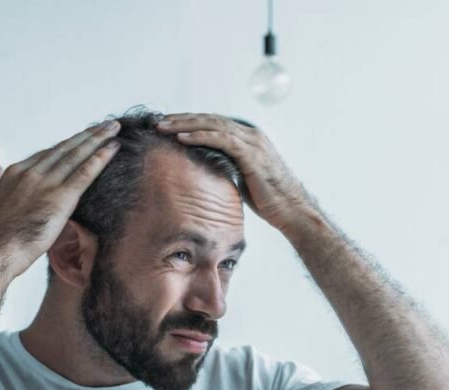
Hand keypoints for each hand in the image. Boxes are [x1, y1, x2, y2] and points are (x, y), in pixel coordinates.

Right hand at [0, 120, 120, 281]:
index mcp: (13, 174)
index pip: (46, 155)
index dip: (66, 147)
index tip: (80, 140)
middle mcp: (30, 173)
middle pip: (64, 149)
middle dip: (87, 136)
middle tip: (105, 125)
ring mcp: (45, 184)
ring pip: (77, 155)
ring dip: (98, 140)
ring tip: (113, 128)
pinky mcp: (60, 199)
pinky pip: (85, 173)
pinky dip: (101, 159)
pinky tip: (113, 149)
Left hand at [155, 113, 314, 231]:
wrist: (291, 210)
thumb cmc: (270, 199)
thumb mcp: (244, 177)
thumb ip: (229, 166)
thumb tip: (210, 168)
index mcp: (248, 138)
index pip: (213, 124)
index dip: (189, 123)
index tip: (167, 126)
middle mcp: (250, 135)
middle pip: (209, 119)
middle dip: (182, 119)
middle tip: (158, 121)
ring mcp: (252, 142)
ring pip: (212, 125)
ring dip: (185, 125)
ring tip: (163, 127)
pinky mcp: (252, 154)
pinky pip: (222, 139)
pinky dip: (200, 137)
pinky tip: (182, 138)